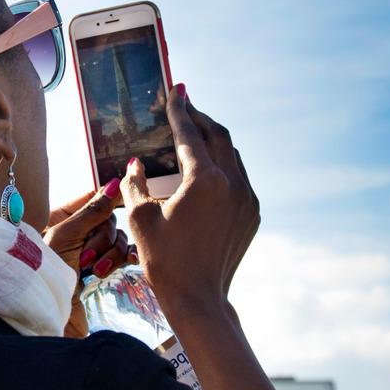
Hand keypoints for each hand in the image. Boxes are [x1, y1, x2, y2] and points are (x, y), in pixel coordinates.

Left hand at [42, 183, 135, 336]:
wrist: (48, 317)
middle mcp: (76, 233)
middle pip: (108, 220)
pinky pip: (122, 256)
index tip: (117, 202)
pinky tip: (129, 262)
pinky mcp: (100, 270)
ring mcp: (89, 252)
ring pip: (117, 239)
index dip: (104, 203)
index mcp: (60, 218)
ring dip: (110, 254)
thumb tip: (113, 184)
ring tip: (94, 272)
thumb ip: (93, 211)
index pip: (92, 199)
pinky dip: (124, 258)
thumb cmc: (44, 274)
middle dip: (102, 238)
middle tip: (85, 257)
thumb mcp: (66, 236)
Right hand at [119, 84, 258, 315]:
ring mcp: (248, 199)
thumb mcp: (141, 220)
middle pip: (219, 136)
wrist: (201, 299)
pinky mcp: (253, 214)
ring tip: (195, 138)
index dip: (180, 110)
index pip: (190, 134)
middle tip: (184, 108)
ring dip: (214, 142)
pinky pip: (240, 179)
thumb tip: (136, 164)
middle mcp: (233, 184)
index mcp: (205, 180)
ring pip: (233, 156)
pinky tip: (208, 173)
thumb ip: (136, 184)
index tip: (176, 89)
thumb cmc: (165, 261)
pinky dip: (224, 167)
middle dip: (201, 119)